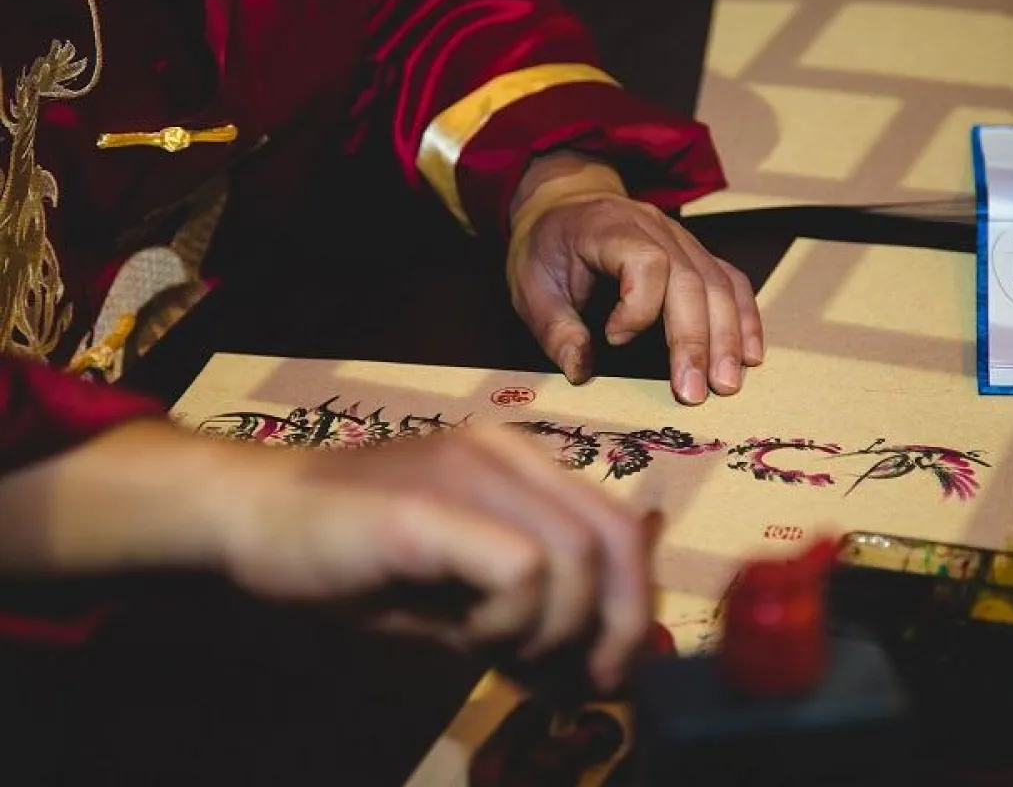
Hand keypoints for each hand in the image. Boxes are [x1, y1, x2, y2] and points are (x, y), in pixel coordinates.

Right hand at [0, 420, 658, 691]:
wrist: (253, 515)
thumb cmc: (353, 558)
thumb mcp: (458, 592)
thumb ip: (529, 612)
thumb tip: (599, 665)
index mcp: (522, 465)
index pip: (620, 526)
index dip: (635, 605)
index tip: (607, 667)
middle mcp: (508, 455)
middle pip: (615, 538)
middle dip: (620, 627)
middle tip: (584, 681)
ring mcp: (469, 471)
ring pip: (575, 556)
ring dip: (552, 630)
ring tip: (494, 648)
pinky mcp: (428, 507)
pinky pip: (520, 568)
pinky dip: (510, 621)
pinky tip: (464, 635)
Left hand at [508, 151, 763, 404]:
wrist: (562, 208)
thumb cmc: (546, 251)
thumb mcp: (530, 288)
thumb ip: (555, 330)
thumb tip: (581, 371)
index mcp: (608, 227)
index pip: (647, 261)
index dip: (639, 307)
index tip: (614, 339)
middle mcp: (653, 227)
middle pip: (692, 280)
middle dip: (696, 340)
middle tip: (696, 392)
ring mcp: (681, 239)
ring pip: (719, 284)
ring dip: (727, 337)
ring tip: (728, 383)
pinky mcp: (696, 254)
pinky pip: (731, 281)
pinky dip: (744, 318)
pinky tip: (750, 355)